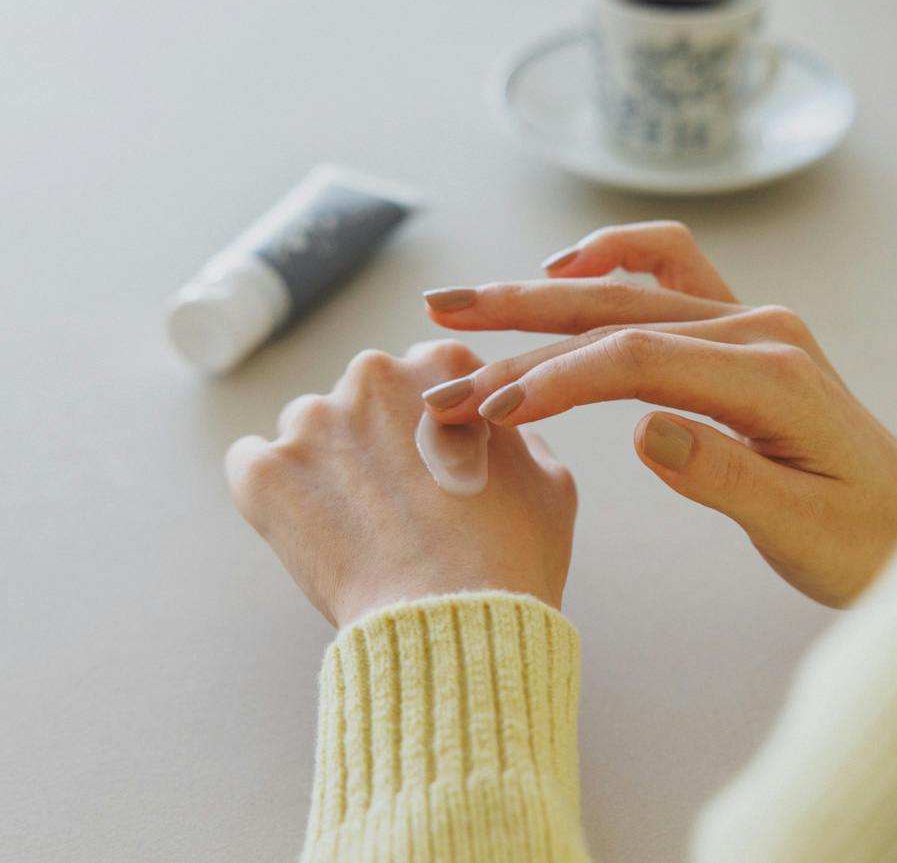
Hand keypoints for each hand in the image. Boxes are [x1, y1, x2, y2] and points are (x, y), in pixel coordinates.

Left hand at [225, 341, 576, 627]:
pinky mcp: (266, 472)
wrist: (456, 624)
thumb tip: (497, 430)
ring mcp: (314, 421)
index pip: (425, 373)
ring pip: (307, 428)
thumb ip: (518, 434)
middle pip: (362, 395)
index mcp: (443, 365)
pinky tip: (304, 523)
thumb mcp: (551, 482)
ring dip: (324, 463)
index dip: (430, 420)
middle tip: (397, 500)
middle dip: (374, 436)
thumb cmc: (511, 557)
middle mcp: (374, 375)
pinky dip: (272, 489)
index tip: (432, 460)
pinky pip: (251, 462)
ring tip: (355, 524)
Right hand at [422, 222, 896, 607]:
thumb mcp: (801, 530)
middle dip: (520, 322)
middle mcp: (756, 328)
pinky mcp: (737, 328)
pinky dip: (609, 261)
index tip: (489, 407)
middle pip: (617, 308)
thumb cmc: (861, 537)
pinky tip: (561, 274)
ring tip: (470, 303)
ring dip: (543, 290)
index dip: (556, 378)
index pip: (638, 359)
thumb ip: (723, 475)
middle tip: (441, 330)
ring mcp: (747, 319)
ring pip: (627, 285)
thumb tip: (644, 429)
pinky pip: (666, 268)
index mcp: (769, 376)